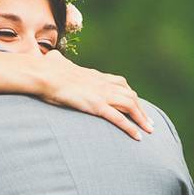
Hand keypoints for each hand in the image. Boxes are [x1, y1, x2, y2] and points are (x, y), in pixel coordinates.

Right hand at [36, 50, 153, 140]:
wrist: (44, 74)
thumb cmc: (45, 69)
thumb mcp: (55, 62)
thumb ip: (58, 62)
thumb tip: (51, 57)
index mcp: (94, 75)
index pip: (119, 83)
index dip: (129, 94)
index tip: (135, 103)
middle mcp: (103, 83)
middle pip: (130, 95)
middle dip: (141, 109)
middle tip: (149, 121)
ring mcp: (101, 94)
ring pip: (130, 106)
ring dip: (142, 119)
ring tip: (149, 130)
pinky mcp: (97, 105)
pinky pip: (119, 118)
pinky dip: (131, 128)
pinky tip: (138, 137)